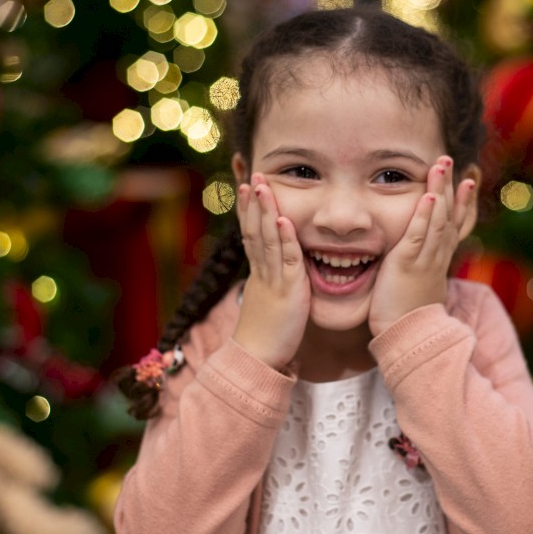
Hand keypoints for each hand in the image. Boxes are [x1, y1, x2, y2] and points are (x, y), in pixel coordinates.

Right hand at [231, 174, 309, 369]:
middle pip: (254, 229)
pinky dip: (284, 238)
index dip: (247, 209)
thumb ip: (273, 282)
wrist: (257, 358)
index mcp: (258, 272)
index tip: (245, 186)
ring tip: (262, 186)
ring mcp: (273, 279)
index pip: (250, 233)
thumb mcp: (268, 300)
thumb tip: (277, 271)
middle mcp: (262, 270)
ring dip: (264, 211)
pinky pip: (286, 260)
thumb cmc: (267, 333)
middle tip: (252, 175)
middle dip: (253, 201)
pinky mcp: (287, 290)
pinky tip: (282, 220)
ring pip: (267, 239)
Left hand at [369, 156, 476, 335]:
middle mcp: (437, 255)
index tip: (468, 179)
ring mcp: (425, 258)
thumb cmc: (407, 315)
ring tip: (440, 165)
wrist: (407, 336)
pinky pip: (419, 235)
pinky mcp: (408, 264)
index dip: (462, 201)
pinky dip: (424, 216)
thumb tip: (414, 260)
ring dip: (439, 190)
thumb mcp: (418, 285)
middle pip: (449, 214)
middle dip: (451, 186)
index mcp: (439, 259)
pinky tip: (428, 198)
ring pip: (437, 219)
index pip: (455, 224)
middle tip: (452, 160)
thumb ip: (419, 268)